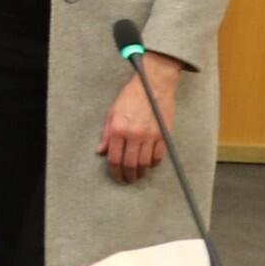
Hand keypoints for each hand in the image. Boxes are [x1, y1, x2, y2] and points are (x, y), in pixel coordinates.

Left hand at [100, 63, 173, 183]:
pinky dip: (154, 164)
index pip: (115, 159)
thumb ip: (107, 134)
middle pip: (130, 164)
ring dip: (141, 173)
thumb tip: (101, 151)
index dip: (114, 172)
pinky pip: (158, 156)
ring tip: (137, 175)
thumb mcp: (112, 113)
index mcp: (118, 130)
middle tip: (127, 180)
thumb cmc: (130, 97)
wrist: (153, 85)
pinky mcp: (163, 135)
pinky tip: (150, 165)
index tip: (116, 177)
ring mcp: (150, 136)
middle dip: (127, 176)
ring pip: (145, 163)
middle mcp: (134, 135)